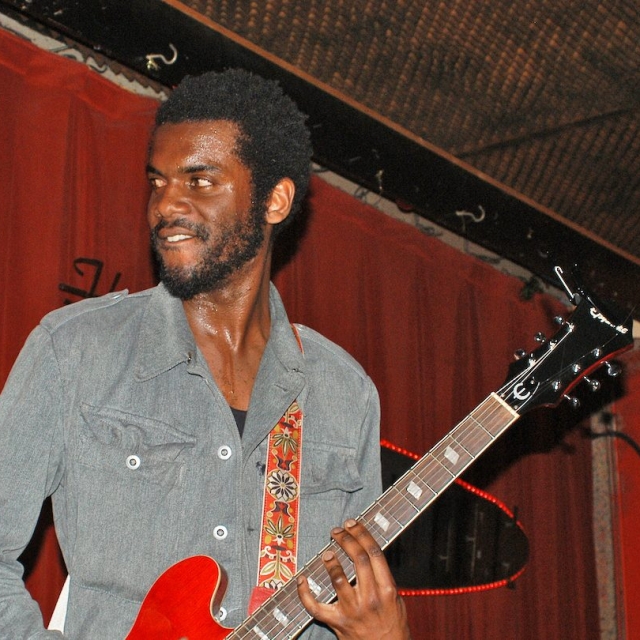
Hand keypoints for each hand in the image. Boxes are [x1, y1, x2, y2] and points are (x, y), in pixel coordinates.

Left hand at [297, 519, 410, 639]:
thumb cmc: (393, 627)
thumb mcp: (397, 600)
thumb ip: (383, 579)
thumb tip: (368, 553)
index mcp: (387, 590)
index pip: (374, 553)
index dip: (362, 534)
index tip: (353, 524)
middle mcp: (370, 598)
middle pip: (358, 559)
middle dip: (346, 540)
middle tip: (337, 531)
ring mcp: (353, 611)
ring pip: (338, 579)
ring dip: (331, 562)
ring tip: (327, 552)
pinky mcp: (338, 623)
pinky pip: (316, 607)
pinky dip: (305, 593)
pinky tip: (302, 580)